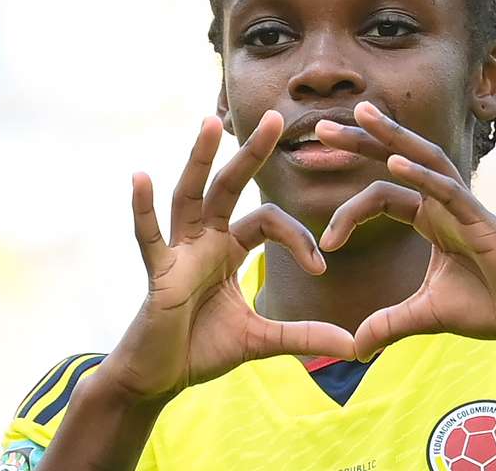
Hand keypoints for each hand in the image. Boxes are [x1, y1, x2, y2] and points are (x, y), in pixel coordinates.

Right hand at [100, 111, 354, 402]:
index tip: (320, 269)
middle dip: (252, 153)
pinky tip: (140, 177)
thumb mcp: (261, 340)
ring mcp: (179, 252)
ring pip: (190, 197)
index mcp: (229, 249)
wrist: (158, 378)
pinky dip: (143, 209)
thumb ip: (303, 335)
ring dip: (200, 160)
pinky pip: (149, 237)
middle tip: (277, 117)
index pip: (268, 221)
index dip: (298, 237)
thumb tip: (355, 347)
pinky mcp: (158, 274)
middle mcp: (204, 241)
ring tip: (210, 122)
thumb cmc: (201, 349)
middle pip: (230, 187)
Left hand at [316, 102, 495, 361]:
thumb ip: (388, 324)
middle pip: (399, 159)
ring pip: (425, 159)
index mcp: (430, 218)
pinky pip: (449, 191)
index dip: (348, 214)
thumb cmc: (489, 307)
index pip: (382, 195)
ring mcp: (465, 207)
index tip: (326, 245)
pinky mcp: (482, 222)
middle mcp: (445, 204)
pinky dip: (422, 176)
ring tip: (361, 115)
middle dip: (362, 141)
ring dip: (392, 136)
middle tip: (323, 127)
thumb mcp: (425, 315)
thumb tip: (353, 349)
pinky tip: (394, 162)